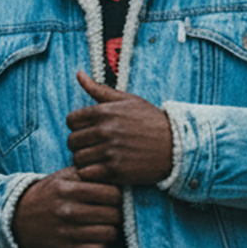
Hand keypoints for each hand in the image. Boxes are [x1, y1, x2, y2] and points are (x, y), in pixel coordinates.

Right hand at [11, 167, 121, 247]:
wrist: (18, 220)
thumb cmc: (48, 196)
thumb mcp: (62, 178)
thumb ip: (87, 173)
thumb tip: (114, 175)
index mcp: (68, 190)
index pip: (112, 193)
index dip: (116, 196)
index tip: (110, 198)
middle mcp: (68, 211)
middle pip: (113, 215)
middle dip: (114, 213)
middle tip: (108, 213)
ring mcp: (68, 233)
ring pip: (109, 234)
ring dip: (109, 231)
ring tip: (102, 226)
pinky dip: (101, 246)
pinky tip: (94, 239)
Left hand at [66, 70, 172, 185]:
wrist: (176, 146)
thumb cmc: (150, 121)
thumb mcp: (128, 100)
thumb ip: (99, 90)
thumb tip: (78, 73)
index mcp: (104, 112)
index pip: (71, 121)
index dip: (78, 127)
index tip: (89, 132)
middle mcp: (104, 130)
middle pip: (72, 141)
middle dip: (80, 145)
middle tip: (93, 148)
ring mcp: (109, 151)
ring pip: (78, 159)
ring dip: (85, 161)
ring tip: (98, 160)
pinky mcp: (115, 171)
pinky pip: (87, 174)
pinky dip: (91, 174)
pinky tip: (102, 171)